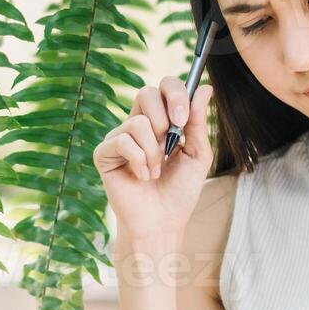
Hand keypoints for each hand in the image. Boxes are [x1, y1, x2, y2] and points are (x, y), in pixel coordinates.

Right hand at [93, 75, 214, 244]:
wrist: (162, 222)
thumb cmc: (179, 191)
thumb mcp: (198, 154)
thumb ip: (197, 121)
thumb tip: (204, 87)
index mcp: (160, 121)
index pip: (163, 88)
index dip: (175, 94)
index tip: (184, 118)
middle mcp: (137, 125)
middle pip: (146, 93)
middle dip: (165, 116)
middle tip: (172, 144)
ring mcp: (119, 139)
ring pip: (138, 123)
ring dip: (155, 151)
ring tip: (156, 171)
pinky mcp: (104, 154)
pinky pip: (122, 141)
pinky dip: (139, 161)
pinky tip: (141, 177)